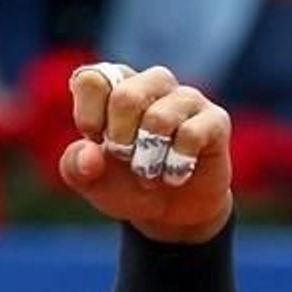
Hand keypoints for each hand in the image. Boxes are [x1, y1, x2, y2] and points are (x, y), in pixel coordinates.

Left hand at [61, 64, 233, 242]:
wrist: (168, 211)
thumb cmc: (123, 183)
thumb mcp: (88, 180)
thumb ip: (75, 166)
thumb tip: (91, 153)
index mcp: (114, 87)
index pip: (91, 79)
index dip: (88, 116)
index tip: (95, 139)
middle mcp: (151, 84)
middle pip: (126, 96)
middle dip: (119, 139)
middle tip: (124, 157)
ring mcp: (186, 98)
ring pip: (159, 118)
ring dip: (147, 159)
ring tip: (148, 174)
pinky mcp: (215, 119)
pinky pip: (191, 135)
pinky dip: (175, 165)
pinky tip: (174, 175)